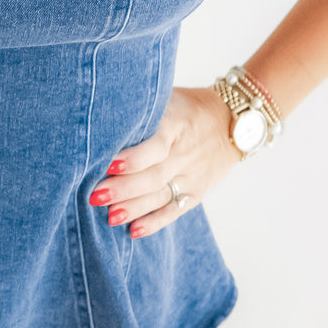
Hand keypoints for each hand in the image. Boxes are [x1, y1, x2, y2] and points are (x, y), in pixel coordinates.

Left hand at [88, 87, 237, 237]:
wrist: (232, 122)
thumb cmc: (188, 106)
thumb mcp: (169, 97)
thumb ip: (142, 109)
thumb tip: (102, 116)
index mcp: (176, 126)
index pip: (155, 146)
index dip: (132, 158)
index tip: (108, 165)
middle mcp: (185, 154)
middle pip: (152, 175)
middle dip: (123, 189)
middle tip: (95, 196)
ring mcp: (192, 176)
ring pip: (160, 195)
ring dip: (133, 208)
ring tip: (109, 216)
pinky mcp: (196, 192)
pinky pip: (174, 210)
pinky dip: (154, 222)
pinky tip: (134, 231)